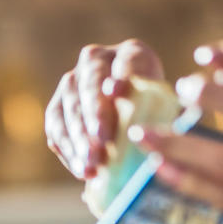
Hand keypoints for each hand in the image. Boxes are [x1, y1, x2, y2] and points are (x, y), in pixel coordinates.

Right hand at [46, 40, 164, 179]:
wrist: (135, 127)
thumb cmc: (158, 119)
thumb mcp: (166, 114)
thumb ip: (160, 118)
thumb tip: (147, 138)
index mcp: (132, 53)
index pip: (127, 61)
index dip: (121, 76)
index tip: (116, 91)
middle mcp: (96, 60)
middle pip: (91, 82)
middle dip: (95, 112)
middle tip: (102, 139)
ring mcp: (72, 83)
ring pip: (69, 106)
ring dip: (79, 137)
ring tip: (91, 164)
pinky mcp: (57, 108)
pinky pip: (56, 128)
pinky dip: (68, 150)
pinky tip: (82, 170)